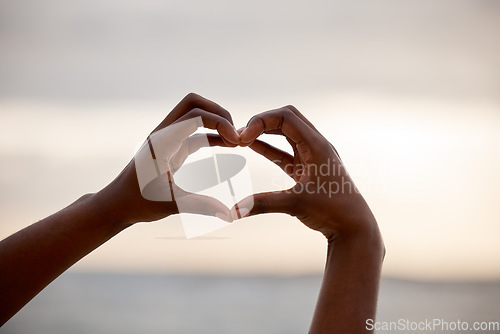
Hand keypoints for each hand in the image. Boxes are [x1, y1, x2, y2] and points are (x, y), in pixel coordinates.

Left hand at [97, 93, 239, 225]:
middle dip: (218, 113)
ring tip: (236, 141)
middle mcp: (164, 134)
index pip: (194, 115)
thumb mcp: (170, 204)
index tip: (236, 142)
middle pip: (194, 104)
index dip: (218, 122)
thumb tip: (229, 215)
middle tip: (236, 134)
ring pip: (195, 114)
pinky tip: (229, 145)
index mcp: (162, 142)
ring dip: (216, 122)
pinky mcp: (172, 148)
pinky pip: (196, 132)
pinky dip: (213, 134)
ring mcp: (168, 139)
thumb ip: (200, 206)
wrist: (118, 204)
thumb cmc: (138, 203)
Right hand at [232, 105, 378, 240]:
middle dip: (262, 122)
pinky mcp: (308, 169)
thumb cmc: (333, 211)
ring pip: (286, 134)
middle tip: (241, 134)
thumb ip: (263, 204)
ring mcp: (312, 156)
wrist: (354, 227)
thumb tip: (233, 211)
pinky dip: (269, 148)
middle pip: (286, 119)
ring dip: (265, 133)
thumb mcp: (296, 203)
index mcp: (316, 145)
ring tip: (242, 138)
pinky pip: (285, 152)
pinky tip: (253, 147)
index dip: (262, 120)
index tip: (243, 136)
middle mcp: (316, 146)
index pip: (286, 117)